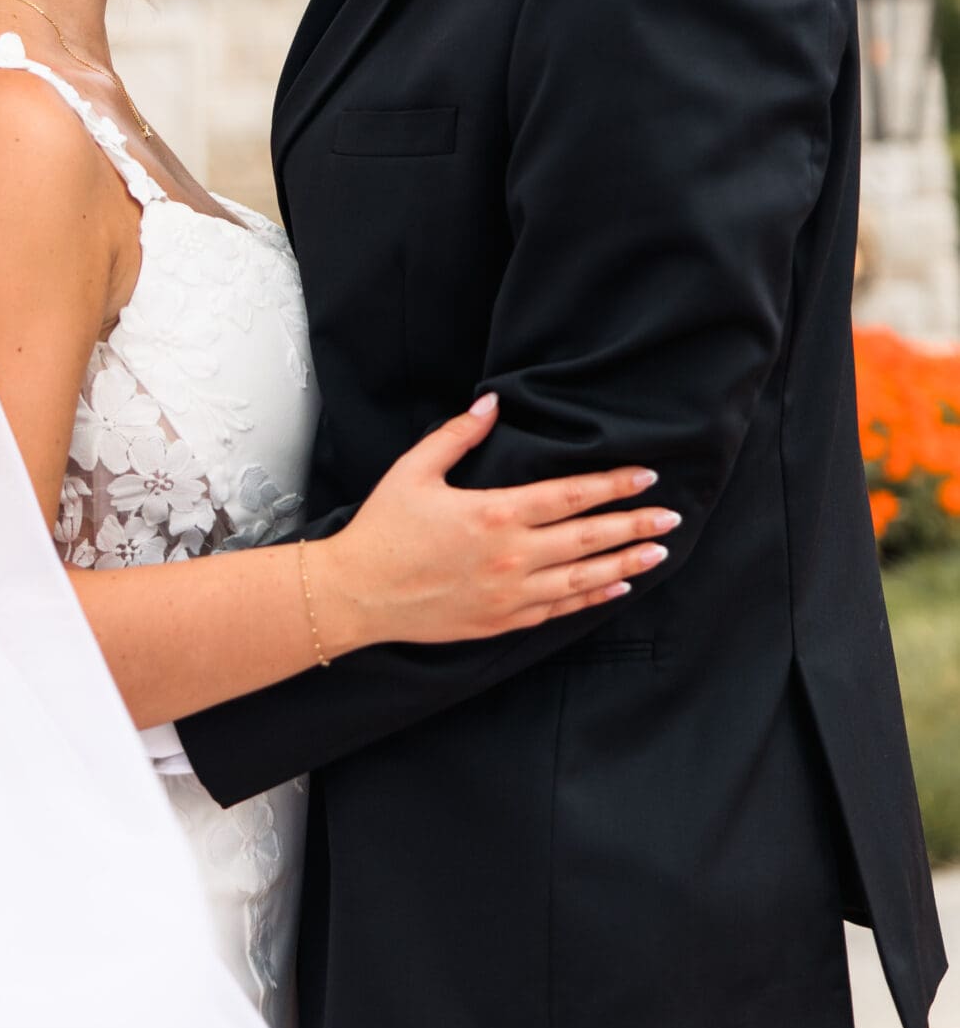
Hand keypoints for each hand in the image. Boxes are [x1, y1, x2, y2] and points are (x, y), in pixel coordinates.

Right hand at [311, 394, 677, 651]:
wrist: (357, 594)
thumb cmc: (382, 531)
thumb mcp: (413, 471)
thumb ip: (456, 436)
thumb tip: (491, 405)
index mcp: (494, 514)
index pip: (570, 495)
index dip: (612, 485)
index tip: (645, 477)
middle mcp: (511, 556)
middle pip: (588, 537)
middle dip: (634, 524)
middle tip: (670, 516)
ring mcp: (509, 594)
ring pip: (583, 578)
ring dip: (624, 563)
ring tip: (657, 552)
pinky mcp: (501, 621)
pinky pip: (559, 610)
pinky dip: (592, 599)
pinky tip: (615, 588)